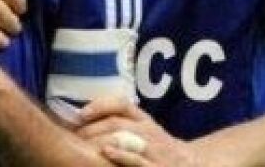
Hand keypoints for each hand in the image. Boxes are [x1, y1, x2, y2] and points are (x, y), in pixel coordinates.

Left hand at [76, 97, 201, 166]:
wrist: (191, 166)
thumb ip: (120, 120)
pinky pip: (139, 160)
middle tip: (74, 136)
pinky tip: (107, 152)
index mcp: (144, 121)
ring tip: (82, 144)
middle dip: (92, 129)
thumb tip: (82, 118)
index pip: (122, 104)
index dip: (100, 106)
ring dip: (101, 139)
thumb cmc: (158, 148)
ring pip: (126, 139)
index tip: (80, 114)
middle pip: (117, 123)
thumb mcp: (144, 129)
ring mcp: (155, 150)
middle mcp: (150, 132)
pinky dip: (122, 156)